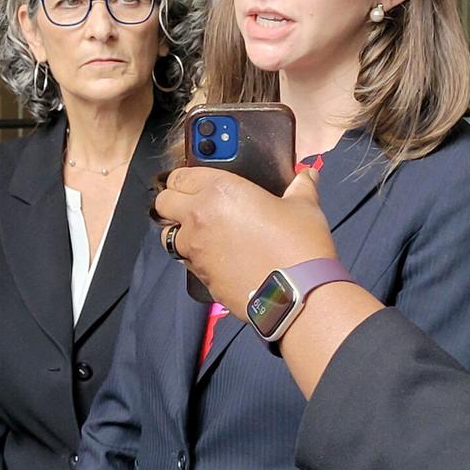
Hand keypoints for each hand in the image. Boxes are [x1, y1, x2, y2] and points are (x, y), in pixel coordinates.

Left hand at [155, 168, 336, 318]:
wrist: (297, 295)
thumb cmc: (299, 246)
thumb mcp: (304, 206)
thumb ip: (300, 186)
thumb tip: (307, 174)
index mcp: (219, 190)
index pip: (180, 175)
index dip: (184, 177)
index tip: (194, 180)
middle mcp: (199, 217)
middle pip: (163, 202)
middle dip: (172, 200)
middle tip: (191, 202)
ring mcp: (196, 250)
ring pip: (167, 234)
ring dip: (178, 230)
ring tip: (202, 232)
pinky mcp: (201, 277)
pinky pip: (186, 261)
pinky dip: (194, 256)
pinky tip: (216, 257)